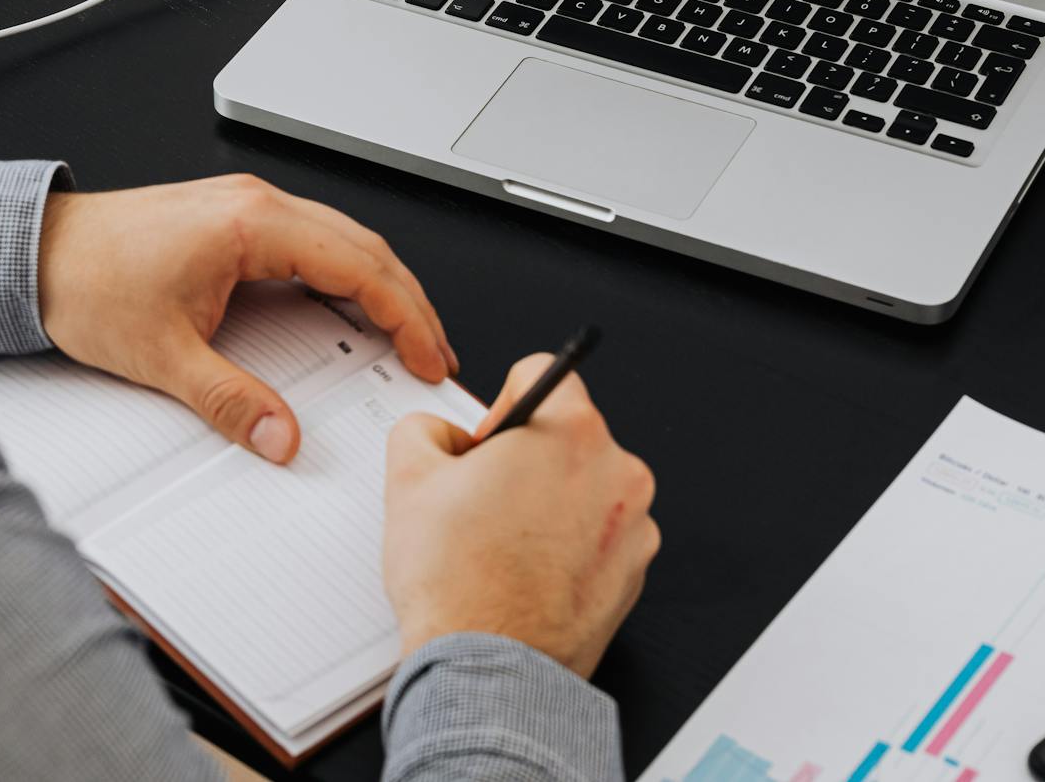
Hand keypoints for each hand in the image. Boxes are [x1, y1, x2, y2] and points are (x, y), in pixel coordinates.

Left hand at [37, 174, 456, 463]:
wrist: (34, 251)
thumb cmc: (86, 282)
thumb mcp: (162, 356)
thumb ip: (229, 400)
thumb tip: (279, 436)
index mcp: (251, 226)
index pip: (359, 267)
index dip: (405, 315)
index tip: (427, 356)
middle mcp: (256, 205)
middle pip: (364, 247)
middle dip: (409, 302)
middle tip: (433, 354)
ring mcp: (245, 206)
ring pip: (341, 238)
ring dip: (379, 285)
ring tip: (405, 336)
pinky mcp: (231, 218)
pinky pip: (310, 239)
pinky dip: (343, 274)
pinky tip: (347, 308)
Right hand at [382, 354, 658, 676]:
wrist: (486, 669)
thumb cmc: (457, 583)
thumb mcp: (407, 477)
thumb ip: (424, 428)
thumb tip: (442, 435)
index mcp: (568, 431)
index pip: (540, 374)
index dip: (499, 407)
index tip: (485, 446)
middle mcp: (616, 470)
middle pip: (565, 435)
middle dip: (524, 459)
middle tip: (482, 502)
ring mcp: (635, 526)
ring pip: (584, 486)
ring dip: (548, 503)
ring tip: (503, 545)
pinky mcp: (637, 572)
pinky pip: (601, 535)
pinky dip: (570, 545)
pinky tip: (529, 573)